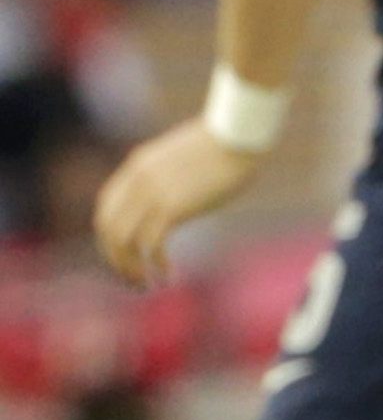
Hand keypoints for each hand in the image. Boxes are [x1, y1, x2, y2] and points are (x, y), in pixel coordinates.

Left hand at [94, 120, 260, 287]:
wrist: (239, 134)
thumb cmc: (226, 144)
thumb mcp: (185, 157)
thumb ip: (170, 175)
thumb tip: (179, 193)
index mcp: (137, 166)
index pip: (106, 208)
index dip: (110, 236)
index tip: (126, 253)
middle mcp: (137, 181)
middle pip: (108, 228)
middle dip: (115, 258)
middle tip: (131, 278)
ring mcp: (152, 194)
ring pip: (123, 241)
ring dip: (130, 267)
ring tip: (144, 284)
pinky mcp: (172, 207)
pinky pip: (151, 244)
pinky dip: (155, 264)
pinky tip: (167, 275)